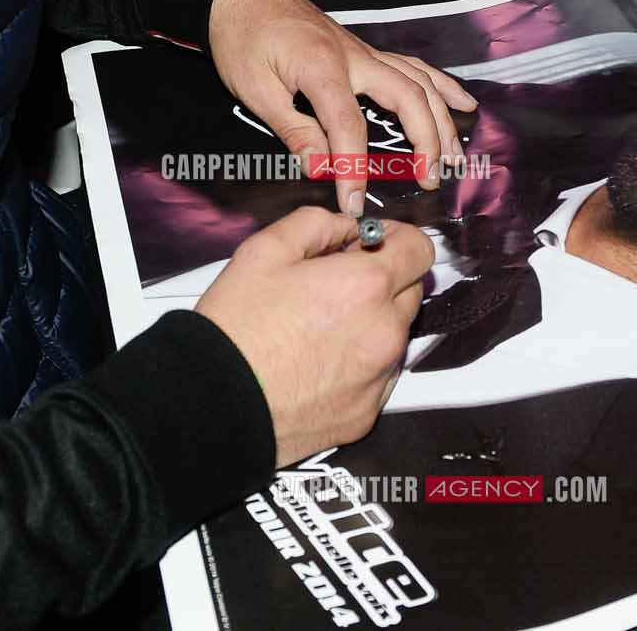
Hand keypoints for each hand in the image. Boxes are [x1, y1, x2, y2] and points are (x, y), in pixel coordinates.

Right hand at [196, 207, 434, 465]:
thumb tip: (345, 227)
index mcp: (366, 286)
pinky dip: (359, 362)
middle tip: (335, 283)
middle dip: (382, 280)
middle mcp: (384, 333)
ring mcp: (378, 377)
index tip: (374, 243)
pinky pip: (378, 375)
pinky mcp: (366, 413)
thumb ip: (317, 223)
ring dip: (371, 322)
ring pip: (395, 334)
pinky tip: (317, 359)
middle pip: (411, 291)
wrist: (216, 405)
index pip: (420, 250)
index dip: (398, 238)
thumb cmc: (236, 331)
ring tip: (318, 326)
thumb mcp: (265, 250)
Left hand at [207, 0, 477, 214]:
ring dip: (441, 120)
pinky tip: (462, 102)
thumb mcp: (254, 88)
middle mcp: (354, 57)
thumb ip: (292, 129)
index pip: (348, 127)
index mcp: (323, 67)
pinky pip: (413, 67)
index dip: (354, 169)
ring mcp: (364, 52)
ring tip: (454, 157)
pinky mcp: (365, 51)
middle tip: (429, 181)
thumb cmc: (241, 37)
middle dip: (424, 142)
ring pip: (418, 82)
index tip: (356, 203)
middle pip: (406, 98)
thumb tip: (321, 168)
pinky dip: (441, 85)